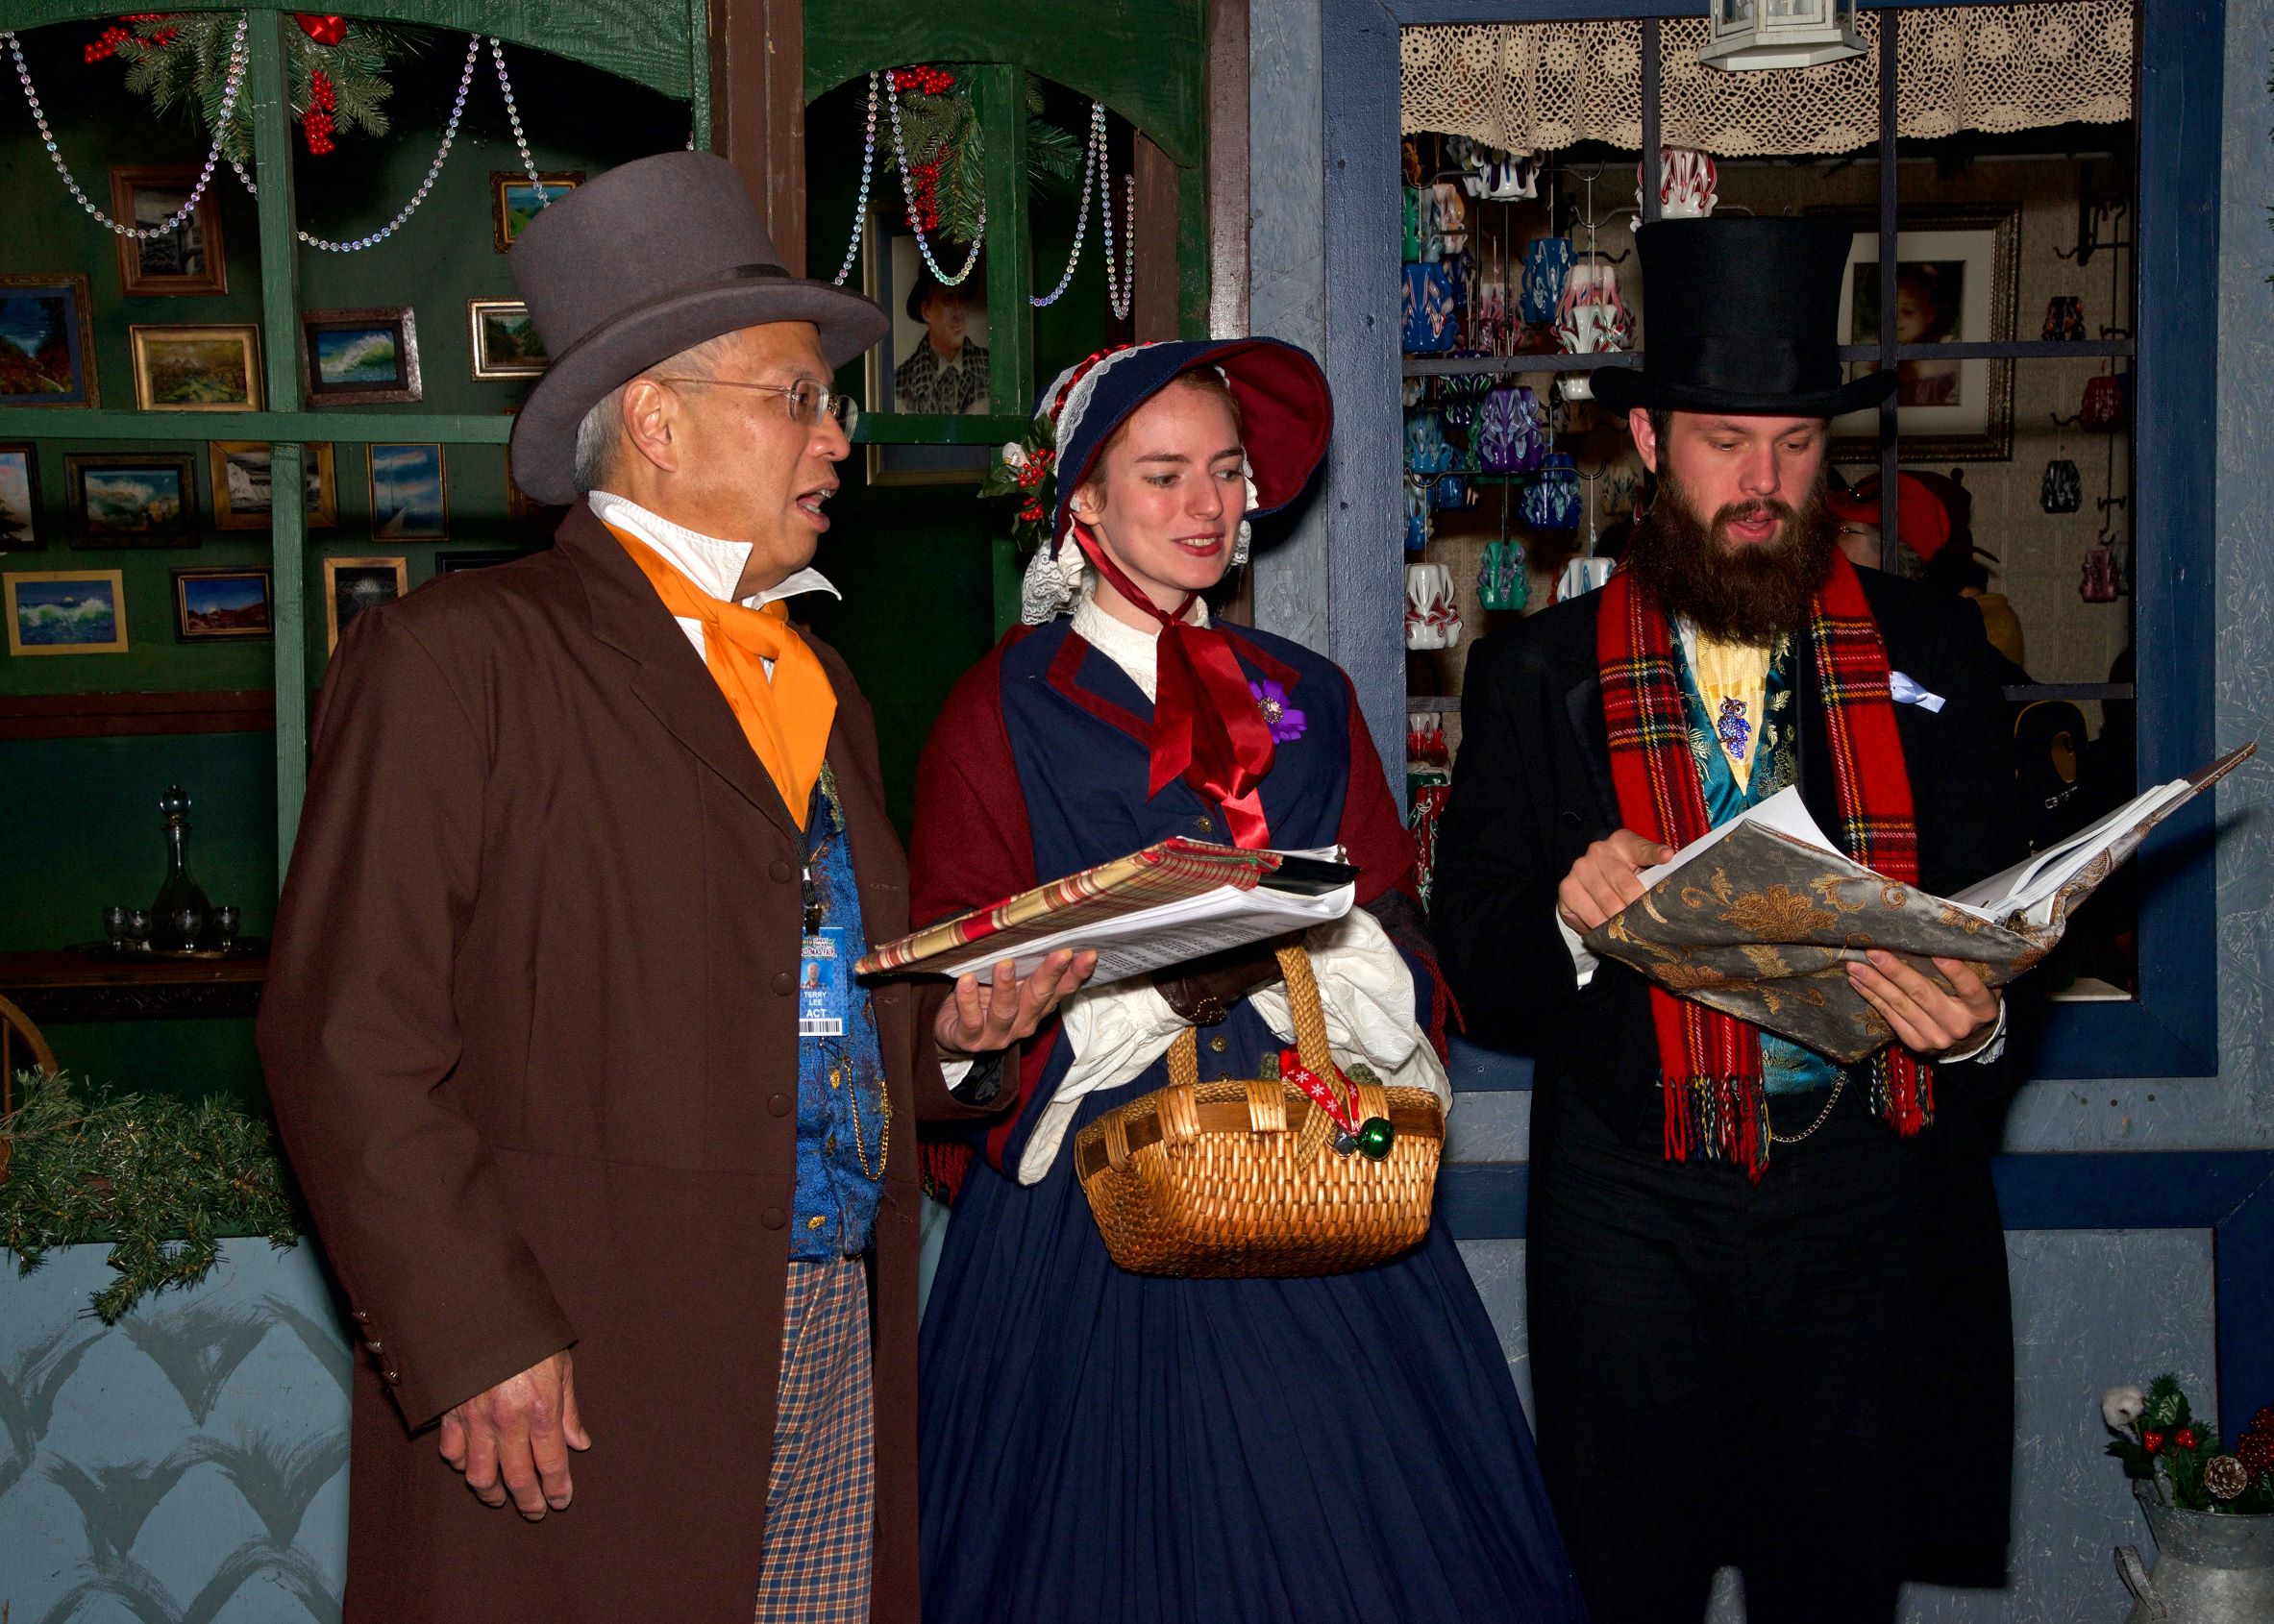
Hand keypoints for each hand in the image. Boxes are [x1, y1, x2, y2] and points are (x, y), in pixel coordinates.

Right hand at [437, 1349, 589, 1518]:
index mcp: (541, 1408)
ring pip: (480, 1475)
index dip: (557, 1488)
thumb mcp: (561, 1367)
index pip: (551, 1464)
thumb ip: (569, 1410)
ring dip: (492, 1493)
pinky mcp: (452, 1412)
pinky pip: (453, 1452)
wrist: (483, 1311)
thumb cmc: (529, 1338)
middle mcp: (508, 1420)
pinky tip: (472, 1466)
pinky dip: (461, 1465)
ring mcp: (476, 1419)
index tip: (561, 1501)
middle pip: (517, 1479)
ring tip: (502, 1498)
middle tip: (536, 1511)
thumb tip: (580, 1444)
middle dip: (529, 1502)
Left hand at [934, 949, 1097, 1058]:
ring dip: (1006, 988)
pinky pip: (971, 1021)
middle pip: (1039, 997)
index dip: (1076, 973)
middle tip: (1061, 954)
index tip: (1089, 954)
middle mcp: (1023, 1021)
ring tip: (1004, 965)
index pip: (1061, 989)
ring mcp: (998, 1034)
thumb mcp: (1009, 982)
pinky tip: (966, 980)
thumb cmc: (984, 999)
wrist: (951, 1031)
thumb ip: (1024, 966)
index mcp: (1036, 1006)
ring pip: (1005, 1012)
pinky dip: (968, 1000)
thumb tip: (1038, 927)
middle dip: (1051, 975)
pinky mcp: (971, 1039)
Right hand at [1556, 829, 1673, 933]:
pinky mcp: (1567, 887)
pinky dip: (1602, 926)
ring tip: (1632, 931)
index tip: (1667, 856)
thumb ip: (1656, 873)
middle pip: (1624, 881)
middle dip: (1638, 905)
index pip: (1640, 847)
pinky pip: (1589, 913)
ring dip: (1621, 920)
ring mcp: (1580, 868)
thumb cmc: (1625, 879)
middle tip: (1649, 921)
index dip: (1654, 853)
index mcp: (1622, 842)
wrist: (1588, 890)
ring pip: (1607, 902)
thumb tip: (1673, 873)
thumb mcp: (1642, 871)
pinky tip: (1610, 931)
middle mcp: (1599, 850)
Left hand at [1847, 950, 2001, 1057]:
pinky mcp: (1917, 1043)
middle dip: (1895, 972)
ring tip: (1855, 966)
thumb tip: (1939, 936)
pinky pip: (1891, 1017)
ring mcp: (1937, 1037)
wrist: (1969, 1039)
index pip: (1970, 988)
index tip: (1937, 953)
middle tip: (1873, 952)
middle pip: (1924, 994)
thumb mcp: (1983, 985)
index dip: (1955, 972)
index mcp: (1982, 1009)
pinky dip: (1873, 998)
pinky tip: (1857, 982)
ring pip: (1901, 1006)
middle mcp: (1960, 1025)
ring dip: (1875, 984)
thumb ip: (1968, 967)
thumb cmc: (1970, 1001)